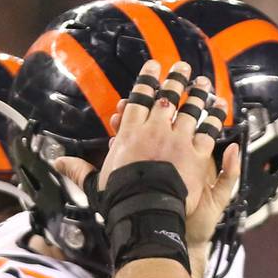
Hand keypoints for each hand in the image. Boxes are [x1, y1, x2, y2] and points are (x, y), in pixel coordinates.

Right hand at [55, 61, 239, 227]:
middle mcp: (155, 130)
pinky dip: (215, 118)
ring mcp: (177, 140)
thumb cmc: (119, 198)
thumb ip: (79, 169)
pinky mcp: (195, 155)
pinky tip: (220, 107)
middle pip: (167, 98)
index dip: (147, 80)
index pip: (139, 98)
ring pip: (190, 110)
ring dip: (197, 94)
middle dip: (175, 80)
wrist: (144, 211)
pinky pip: (209, 131)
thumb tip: (56, 162)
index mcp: (130, 132)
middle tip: (182, 67)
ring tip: (203, 83)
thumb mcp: (95, 183)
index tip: (153, 66)